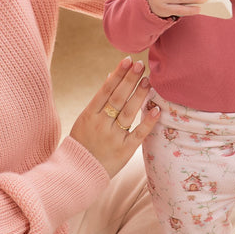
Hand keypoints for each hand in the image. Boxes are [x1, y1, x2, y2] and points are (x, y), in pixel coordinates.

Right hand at [69, 56, 159, 177]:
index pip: (105, 90)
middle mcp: (101, 125)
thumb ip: (99, 100)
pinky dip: (148, 122)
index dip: (118, 75)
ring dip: (139, 96)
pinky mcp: (124, 151)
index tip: (128, 60)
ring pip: (128, 113)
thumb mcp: (85, 119)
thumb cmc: (83, 141)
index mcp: (89, 115)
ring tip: (148, 81)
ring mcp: (113, 138)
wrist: (77, 172)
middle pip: (118, 99)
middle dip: (130, 80)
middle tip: (141, 65)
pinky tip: (156, 109)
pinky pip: (138, 134)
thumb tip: (111, 75)